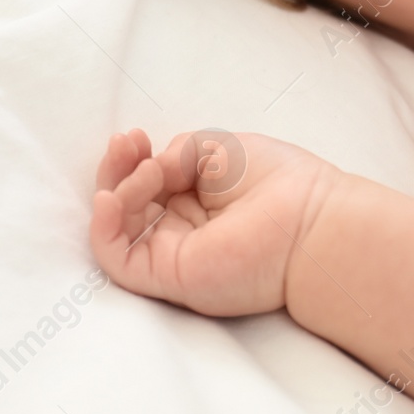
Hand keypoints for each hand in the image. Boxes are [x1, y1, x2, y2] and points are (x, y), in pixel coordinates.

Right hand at [90, 127, 342, 316]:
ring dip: (116, 190)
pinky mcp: (169, 277)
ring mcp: (173, 253)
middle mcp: (182, 228)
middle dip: (117, 170)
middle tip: (124, 144)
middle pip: (126, 203)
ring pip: (117, 228)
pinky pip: (118, 260)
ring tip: (144, 170)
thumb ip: (175, 155)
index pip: (146, 181)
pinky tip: (110, 200)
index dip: (133, 158)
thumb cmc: (278, 182)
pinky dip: (103, 229)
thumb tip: (147, 170)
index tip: (136, 136)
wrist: (310, 221)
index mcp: (198, 200)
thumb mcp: (217, 149)